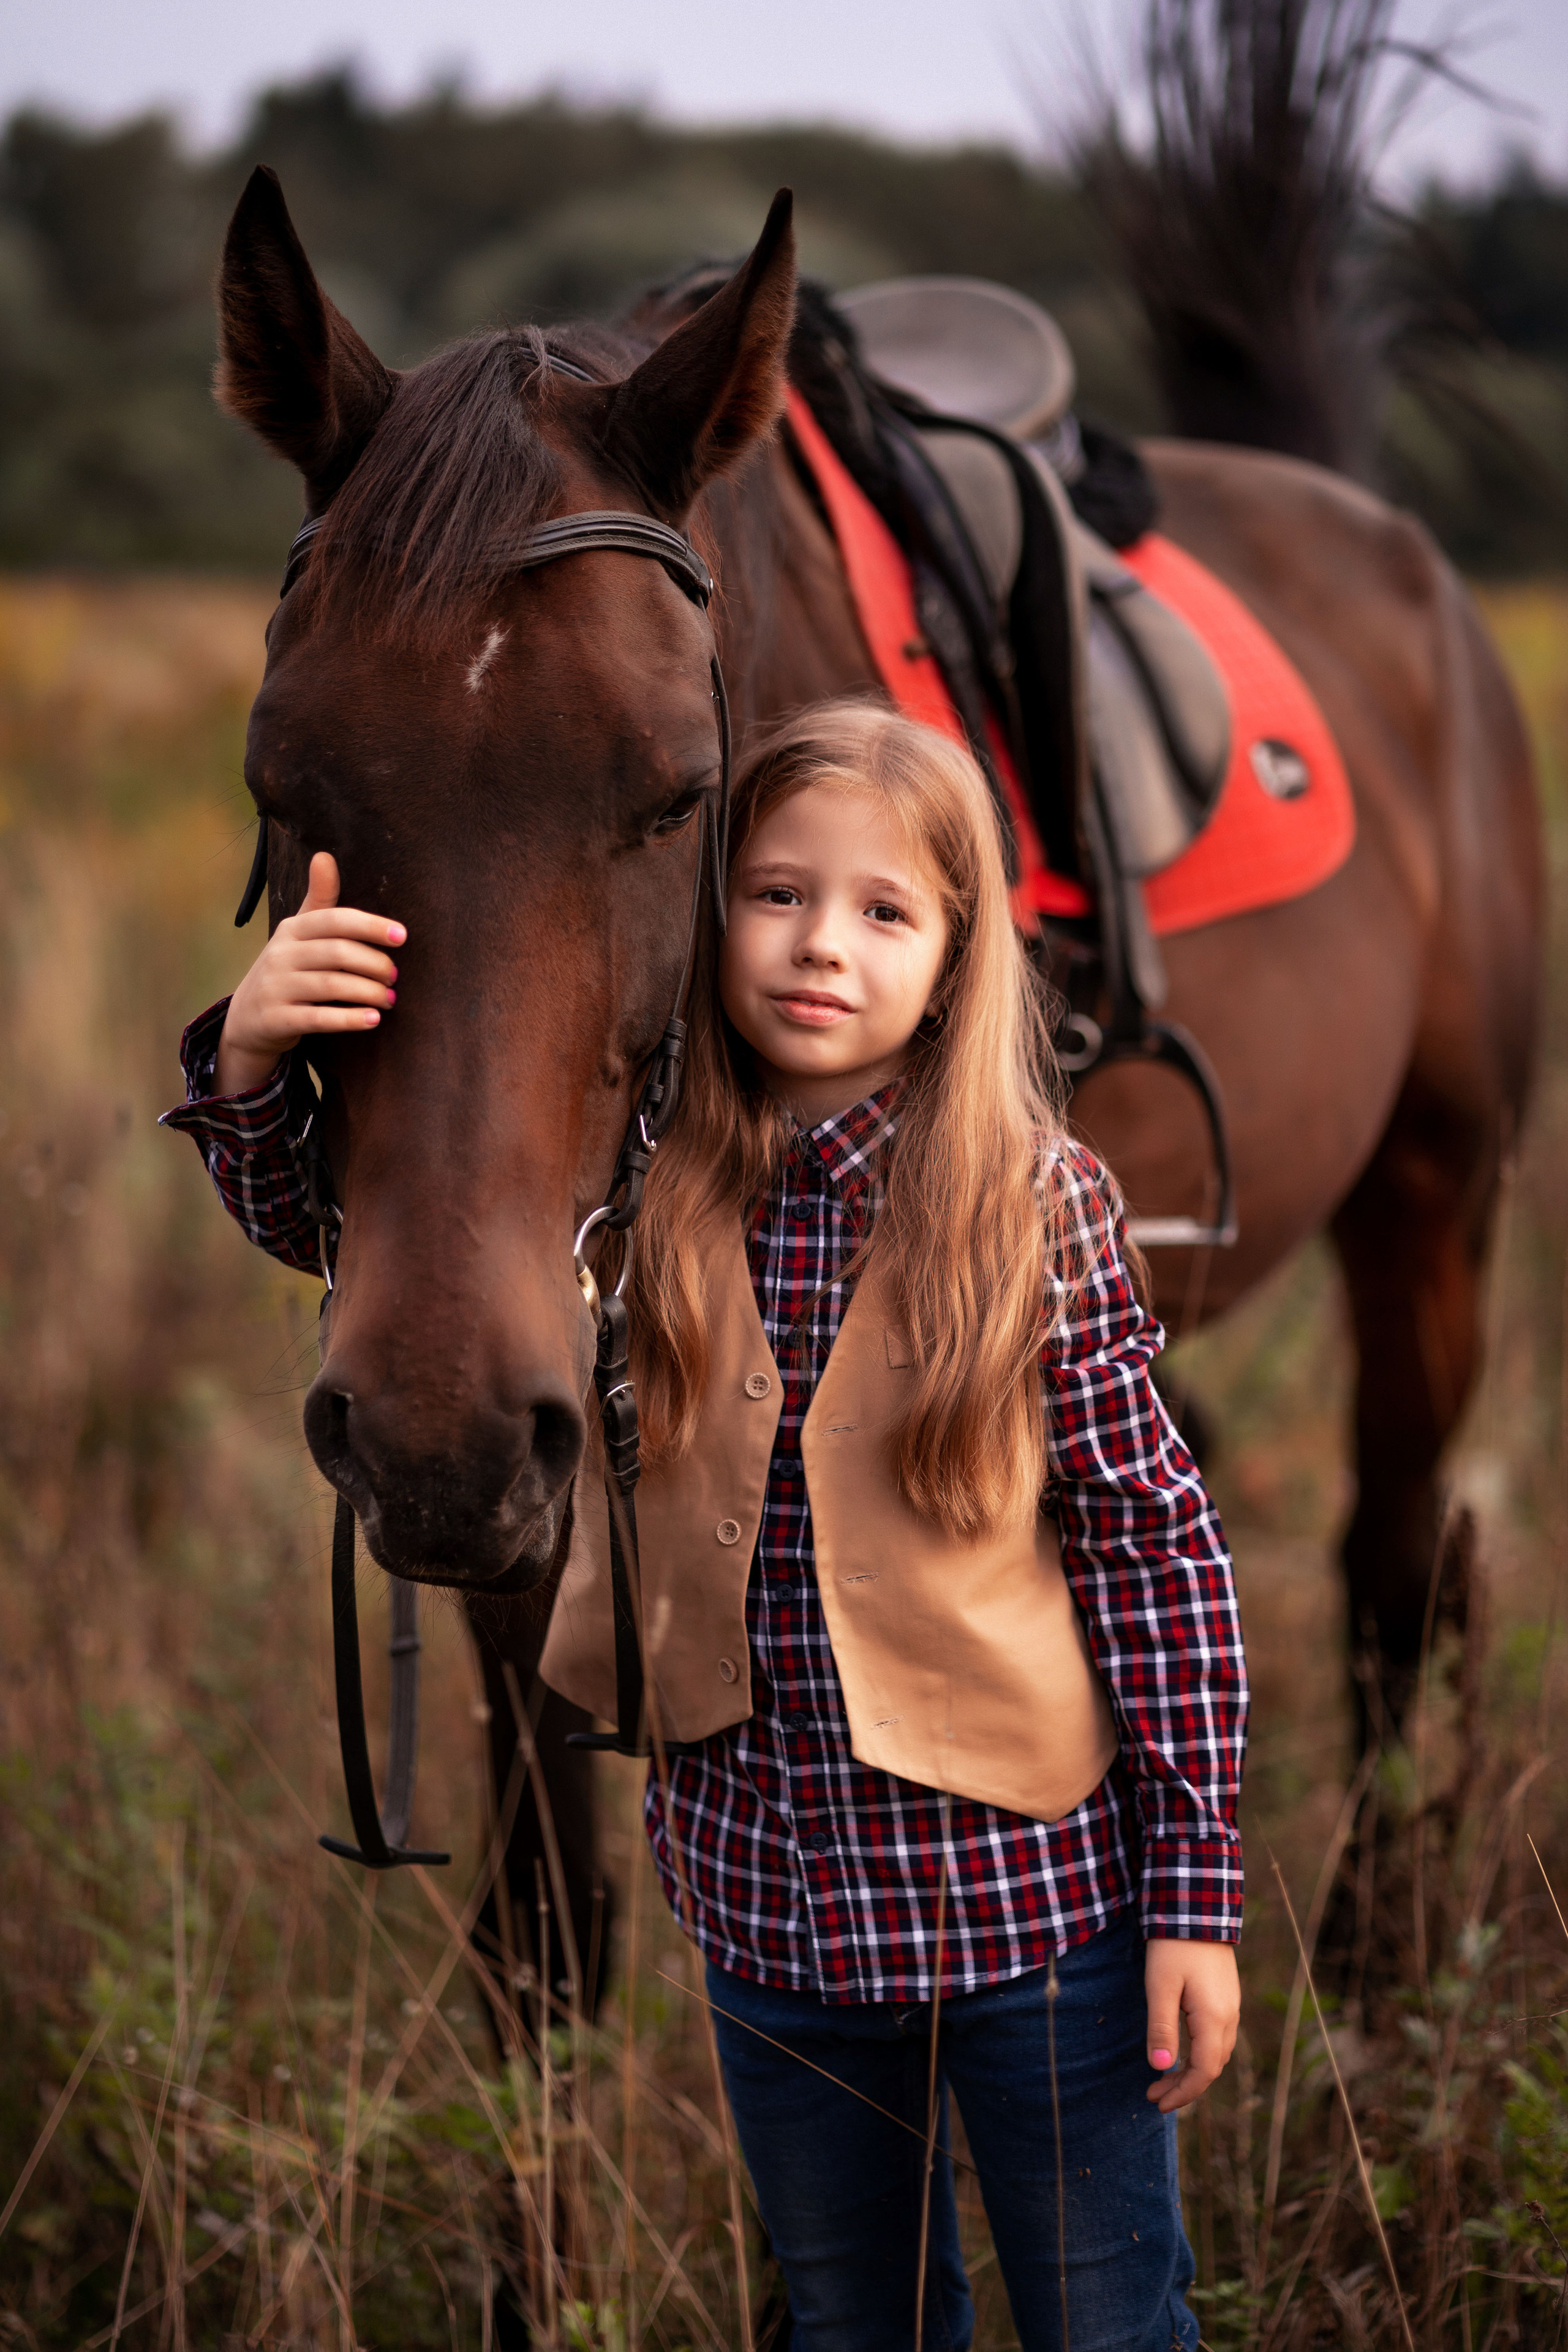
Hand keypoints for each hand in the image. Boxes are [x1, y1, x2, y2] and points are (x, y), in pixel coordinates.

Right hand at [213, 852, 404, 1096]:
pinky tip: (373, 1020)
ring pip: (331, 985)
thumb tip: (324, 855)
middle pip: (337, 952)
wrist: (247, 1019)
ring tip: (390, 999)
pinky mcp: (277, 1019)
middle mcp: (281, 954)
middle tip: (394, 976)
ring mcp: (276, 987)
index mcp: (292, 929)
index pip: (335, 920)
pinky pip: (318, 1018)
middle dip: (374, 964)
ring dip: (368, 992)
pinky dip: (349, 1019)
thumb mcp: (298, 933)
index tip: (402, 936)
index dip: (370, 925)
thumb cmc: (287, 969)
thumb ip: (319, 900)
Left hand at [1144, 1937, 1239, 2113]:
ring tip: (1163, 2078)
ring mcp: (1231, 2008)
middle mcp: (1229, 2018)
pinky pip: (1217, 2039)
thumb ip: (1161, 2028)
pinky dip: (1199, 2055)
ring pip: (1216, 2054)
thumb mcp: (1160, 1986)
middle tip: (1154, 2094)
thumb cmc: (1174, 1946)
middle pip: (1211, 2068)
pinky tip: (1181, 2052)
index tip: (1157, 2103)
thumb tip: (1160, 2068)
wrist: (1198, 1908)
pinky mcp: (1226, 1998)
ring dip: (1192, 2072)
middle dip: (1184, 2087)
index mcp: (1214, 2019)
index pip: (1203, 2072)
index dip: (1182, 2093)